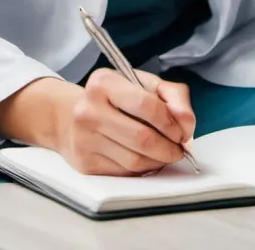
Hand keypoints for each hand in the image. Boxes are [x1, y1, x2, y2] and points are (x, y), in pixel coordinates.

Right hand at [55, 68, 195, 175]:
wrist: (68, 116)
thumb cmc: (114, 98)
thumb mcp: (143, 84)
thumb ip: (173, 96)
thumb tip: (186, 122)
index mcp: (104, 82)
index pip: (147, 105)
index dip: (171, 122)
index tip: (183, 131)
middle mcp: (89, 110)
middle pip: (142, 137)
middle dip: (169, 147)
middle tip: (180, 149)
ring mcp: (84, 139)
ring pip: (135, 160)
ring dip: (159, 161)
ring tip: (166, 154)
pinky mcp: (85, 164)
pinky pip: (124, 173)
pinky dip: (143, 169)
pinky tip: (147, 160)